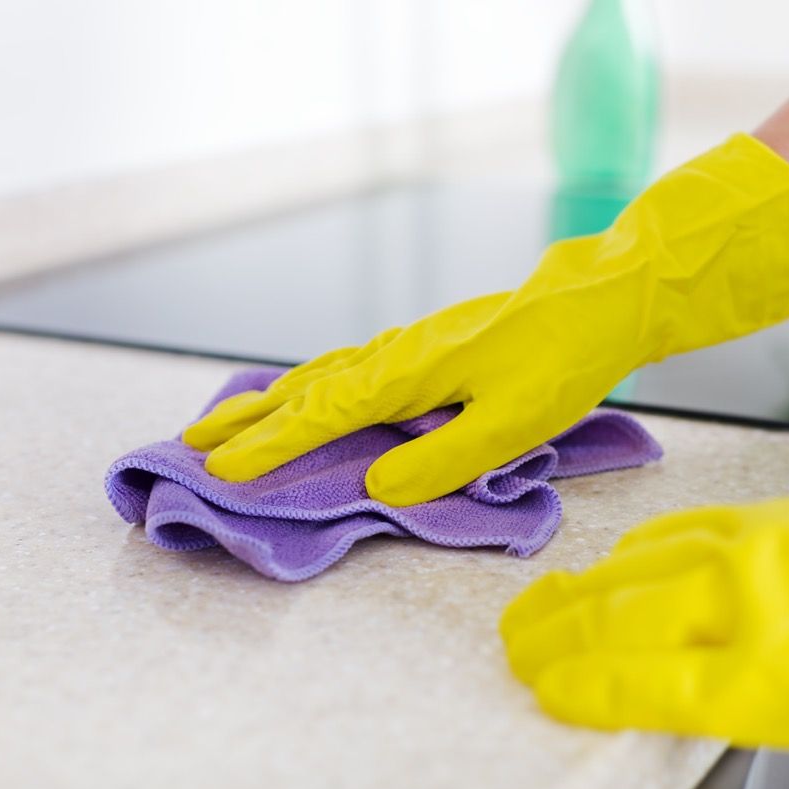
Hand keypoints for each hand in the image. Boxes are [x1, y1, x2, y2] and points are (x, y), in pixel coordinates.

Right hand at [185, 135, 788, 505]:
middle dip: (248, 420)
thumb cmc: (560, 361)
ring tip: (229, 420)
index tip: (219, 471)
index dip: (269, 446)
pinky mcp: (426, 347)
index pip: (322, 415)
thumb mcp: (512, 422)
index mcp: (409, 373)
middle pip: (305, 389)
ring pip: (322, 374)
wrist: (595, 302)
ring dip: (271, 400)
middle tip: (193, 445)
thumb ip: (443, 458)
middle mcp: (396, 355)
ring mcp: (409, 346)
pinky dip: (310, 385)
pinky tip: (311, 393)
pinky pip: (348, 368)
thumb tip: (376, 486)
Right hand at [500, 499, 788, 788]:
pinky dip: (634, 551)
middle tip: (510, 647)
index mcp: (762, 664)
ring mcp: (756, 545)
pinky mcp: (770, 514)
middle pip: (625, 614)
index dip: (575, 683)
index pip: (639, 676)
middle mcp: (749, 594)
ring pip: (640, 566)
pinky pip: (680, 527)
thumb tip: (600, 685)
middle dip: (555, 633)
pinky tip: (614, 564)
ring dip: (578, 589)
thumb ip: (684, 698)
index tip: (533, 686)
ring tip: (537, 606)